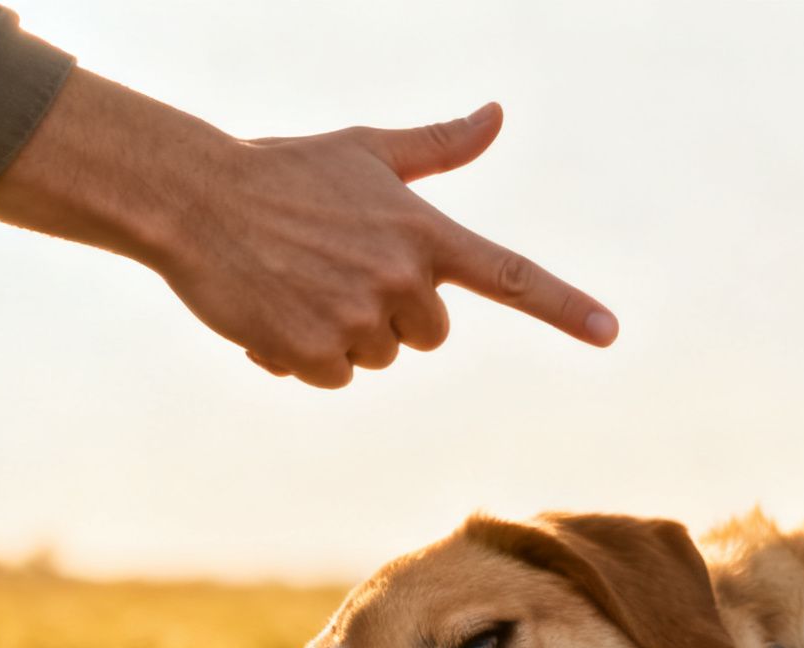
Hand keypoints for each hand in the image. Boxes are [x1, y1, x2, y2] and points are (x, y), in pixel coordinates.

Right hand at [0, 72, 616, 387]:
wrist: (193, 198)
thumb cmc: (286, 171)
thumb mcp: (367, 150)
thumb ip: (439, 146)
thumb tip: (496, 114)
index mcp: (424, 233)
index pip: (511, 276)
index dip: (564, 306)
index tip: (611, 333)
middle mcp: (400, 279)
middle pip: (431, 335)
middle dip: (394, 314)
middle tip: (339, 269)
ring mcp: (357, 318)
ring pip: (380, 358)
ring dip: (345, 334)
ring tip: (300, 283)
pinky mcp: (313, 352)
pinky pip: (334, 377)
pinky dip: (306, 356)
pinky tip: (274, 310)